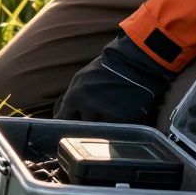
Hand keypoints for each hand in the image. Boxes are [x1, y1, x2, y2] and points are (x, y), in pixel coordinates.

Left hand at [53, 34, 175, 124]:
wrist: (132, 64)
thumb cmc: (105, 70)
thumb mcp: (81, 78)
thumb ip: (72, 98)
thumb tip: (63, 115)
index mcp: (74, 96)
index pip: (64, 119)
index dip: (69, 123)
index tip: (73, 125)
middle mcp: (87, 106)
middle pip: (82, 127)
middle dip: (87, 126)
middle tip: (94, 120)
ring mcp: (104, 113)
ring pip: (99, 130)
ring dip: (103, 127)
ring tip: (109, 116)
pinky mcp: (121, 118)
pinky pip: (115, 129)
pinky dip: (117, 126)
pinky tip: (120, 116)